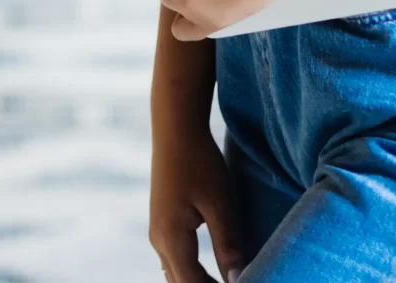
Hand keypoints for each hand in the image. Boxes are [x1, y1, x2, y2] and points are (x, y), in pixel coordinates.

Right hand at [150, 112, 247, 282]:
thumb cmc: (199, 162)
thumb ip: (228, 245)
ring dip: (198, 282)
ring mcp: (157, 233)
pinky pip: (174, 262)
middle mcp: (159, 241)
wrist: (175, 129)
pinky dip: (192, 273)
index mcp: (171, 239)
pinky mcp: (161, 224)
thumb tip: (237, 281)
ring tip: (226, 281)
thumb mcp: (220, 204)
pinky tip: (210, 272)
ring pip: (176, 275)